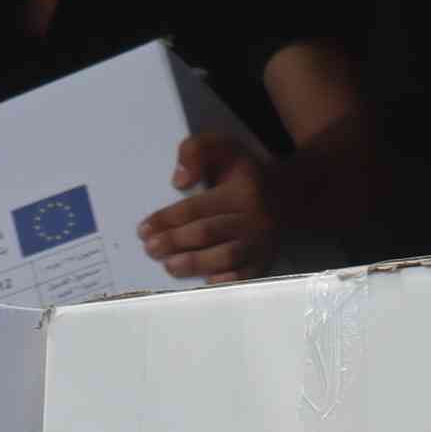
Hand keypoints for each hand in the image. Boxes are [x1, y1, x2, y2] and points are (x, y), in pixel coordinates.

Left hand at [140, 135, 282, 282]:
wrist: (286, 196)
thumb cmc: (242, 175)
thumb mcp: (221, 149)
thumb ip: (195, 150)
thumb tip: (179, 181)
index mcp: (241, 188)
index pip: (198, 206)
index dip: (168, 219)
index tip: (144, 229)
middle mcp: (254, 216)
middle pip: (209, 232)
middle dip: (175, 242)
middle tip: (151, 248)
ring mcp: (261, 242)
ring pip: (226, 256)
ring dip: (194, 263)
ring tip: (170, 265)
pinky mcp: (264, 262)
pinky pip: (244, 277)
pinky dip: (223, 282)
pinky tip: (204, 283)